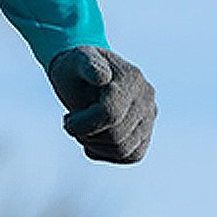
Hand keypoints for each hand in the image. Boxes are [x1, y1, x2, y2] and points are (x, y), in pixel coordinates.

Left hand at [47, 45, 156, 163]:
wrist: (84, 72)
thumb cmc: (75, 67)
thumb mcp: (74, 61)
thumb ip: (87, 65)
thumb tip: (103, 76)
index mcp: (130, 76)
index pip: (110, 113)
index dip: (84, 123)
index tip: (66, 119)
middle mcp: (146, 95)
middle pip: (117, 135)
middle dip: (87, 135)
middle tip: (70, 124)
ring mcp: (150, 115)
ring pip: (125, 150)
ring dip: (96, 146)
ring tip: (81, 130)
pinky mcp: (147, 132)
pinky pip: (131, 156)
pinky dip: (107, 153)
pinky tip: (91, 141)